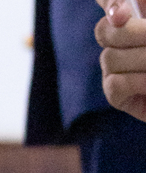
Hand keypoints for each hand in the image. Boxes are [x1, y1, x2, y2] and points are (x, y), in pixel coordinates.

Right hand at [96, 2, 145, 122]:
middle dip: (133, 34)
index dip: (110, 4)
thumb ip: (143, 7)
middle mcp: (118, 38)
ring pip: (109, 58)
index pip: (109, 2)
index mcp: (134, 12)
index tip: (123, 15)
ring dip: (141, 60)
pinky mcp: (115, 93)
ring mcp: (113, 66)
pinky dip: (137, 82)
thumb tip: (120, 15)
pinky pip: (114, 84)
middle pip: (103, 31)